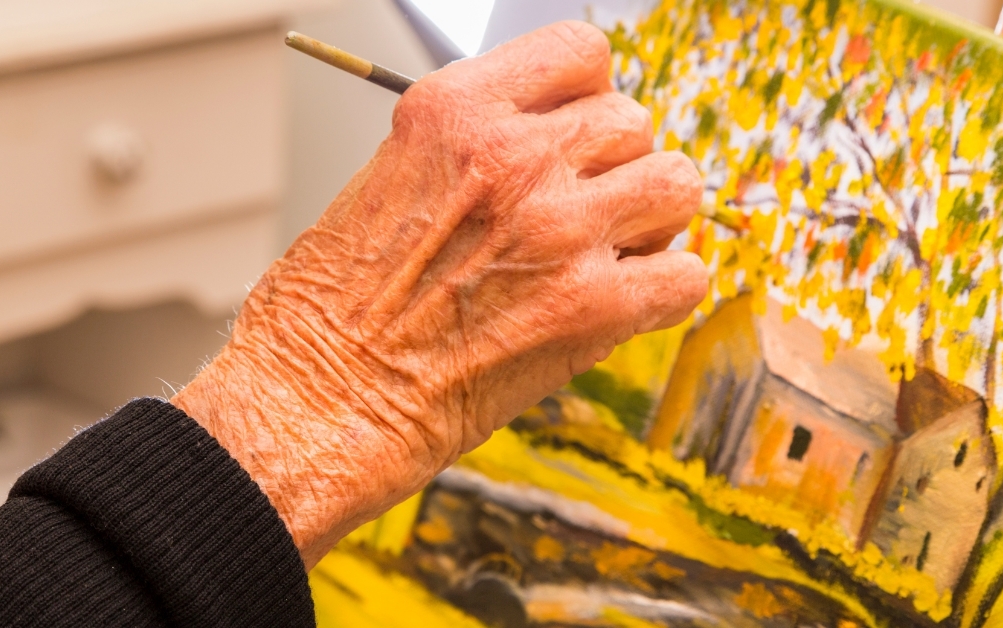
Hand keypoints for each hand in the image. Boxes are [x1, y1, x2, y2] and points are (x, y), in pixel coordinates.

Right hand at [172, 21, 706, 566]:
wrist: (317, 401)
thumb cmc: (337, 306)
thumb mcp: (394, 177)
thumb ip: (483, 146)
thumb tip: (565, 142)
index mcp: (455, 112)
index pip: (581, 53)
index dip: (588, 97)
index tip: (576, 135)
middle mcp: (512, 158)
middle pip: (632, 122)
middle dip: (613, 169)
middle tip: (578, 216)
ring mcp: (559, 228)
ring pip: (676, 184)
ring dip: (650, 220)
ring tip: (605, 254)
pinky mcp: (592, 307)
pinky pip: (686, 273)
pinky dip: (663, 291)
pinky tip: (618, 306)